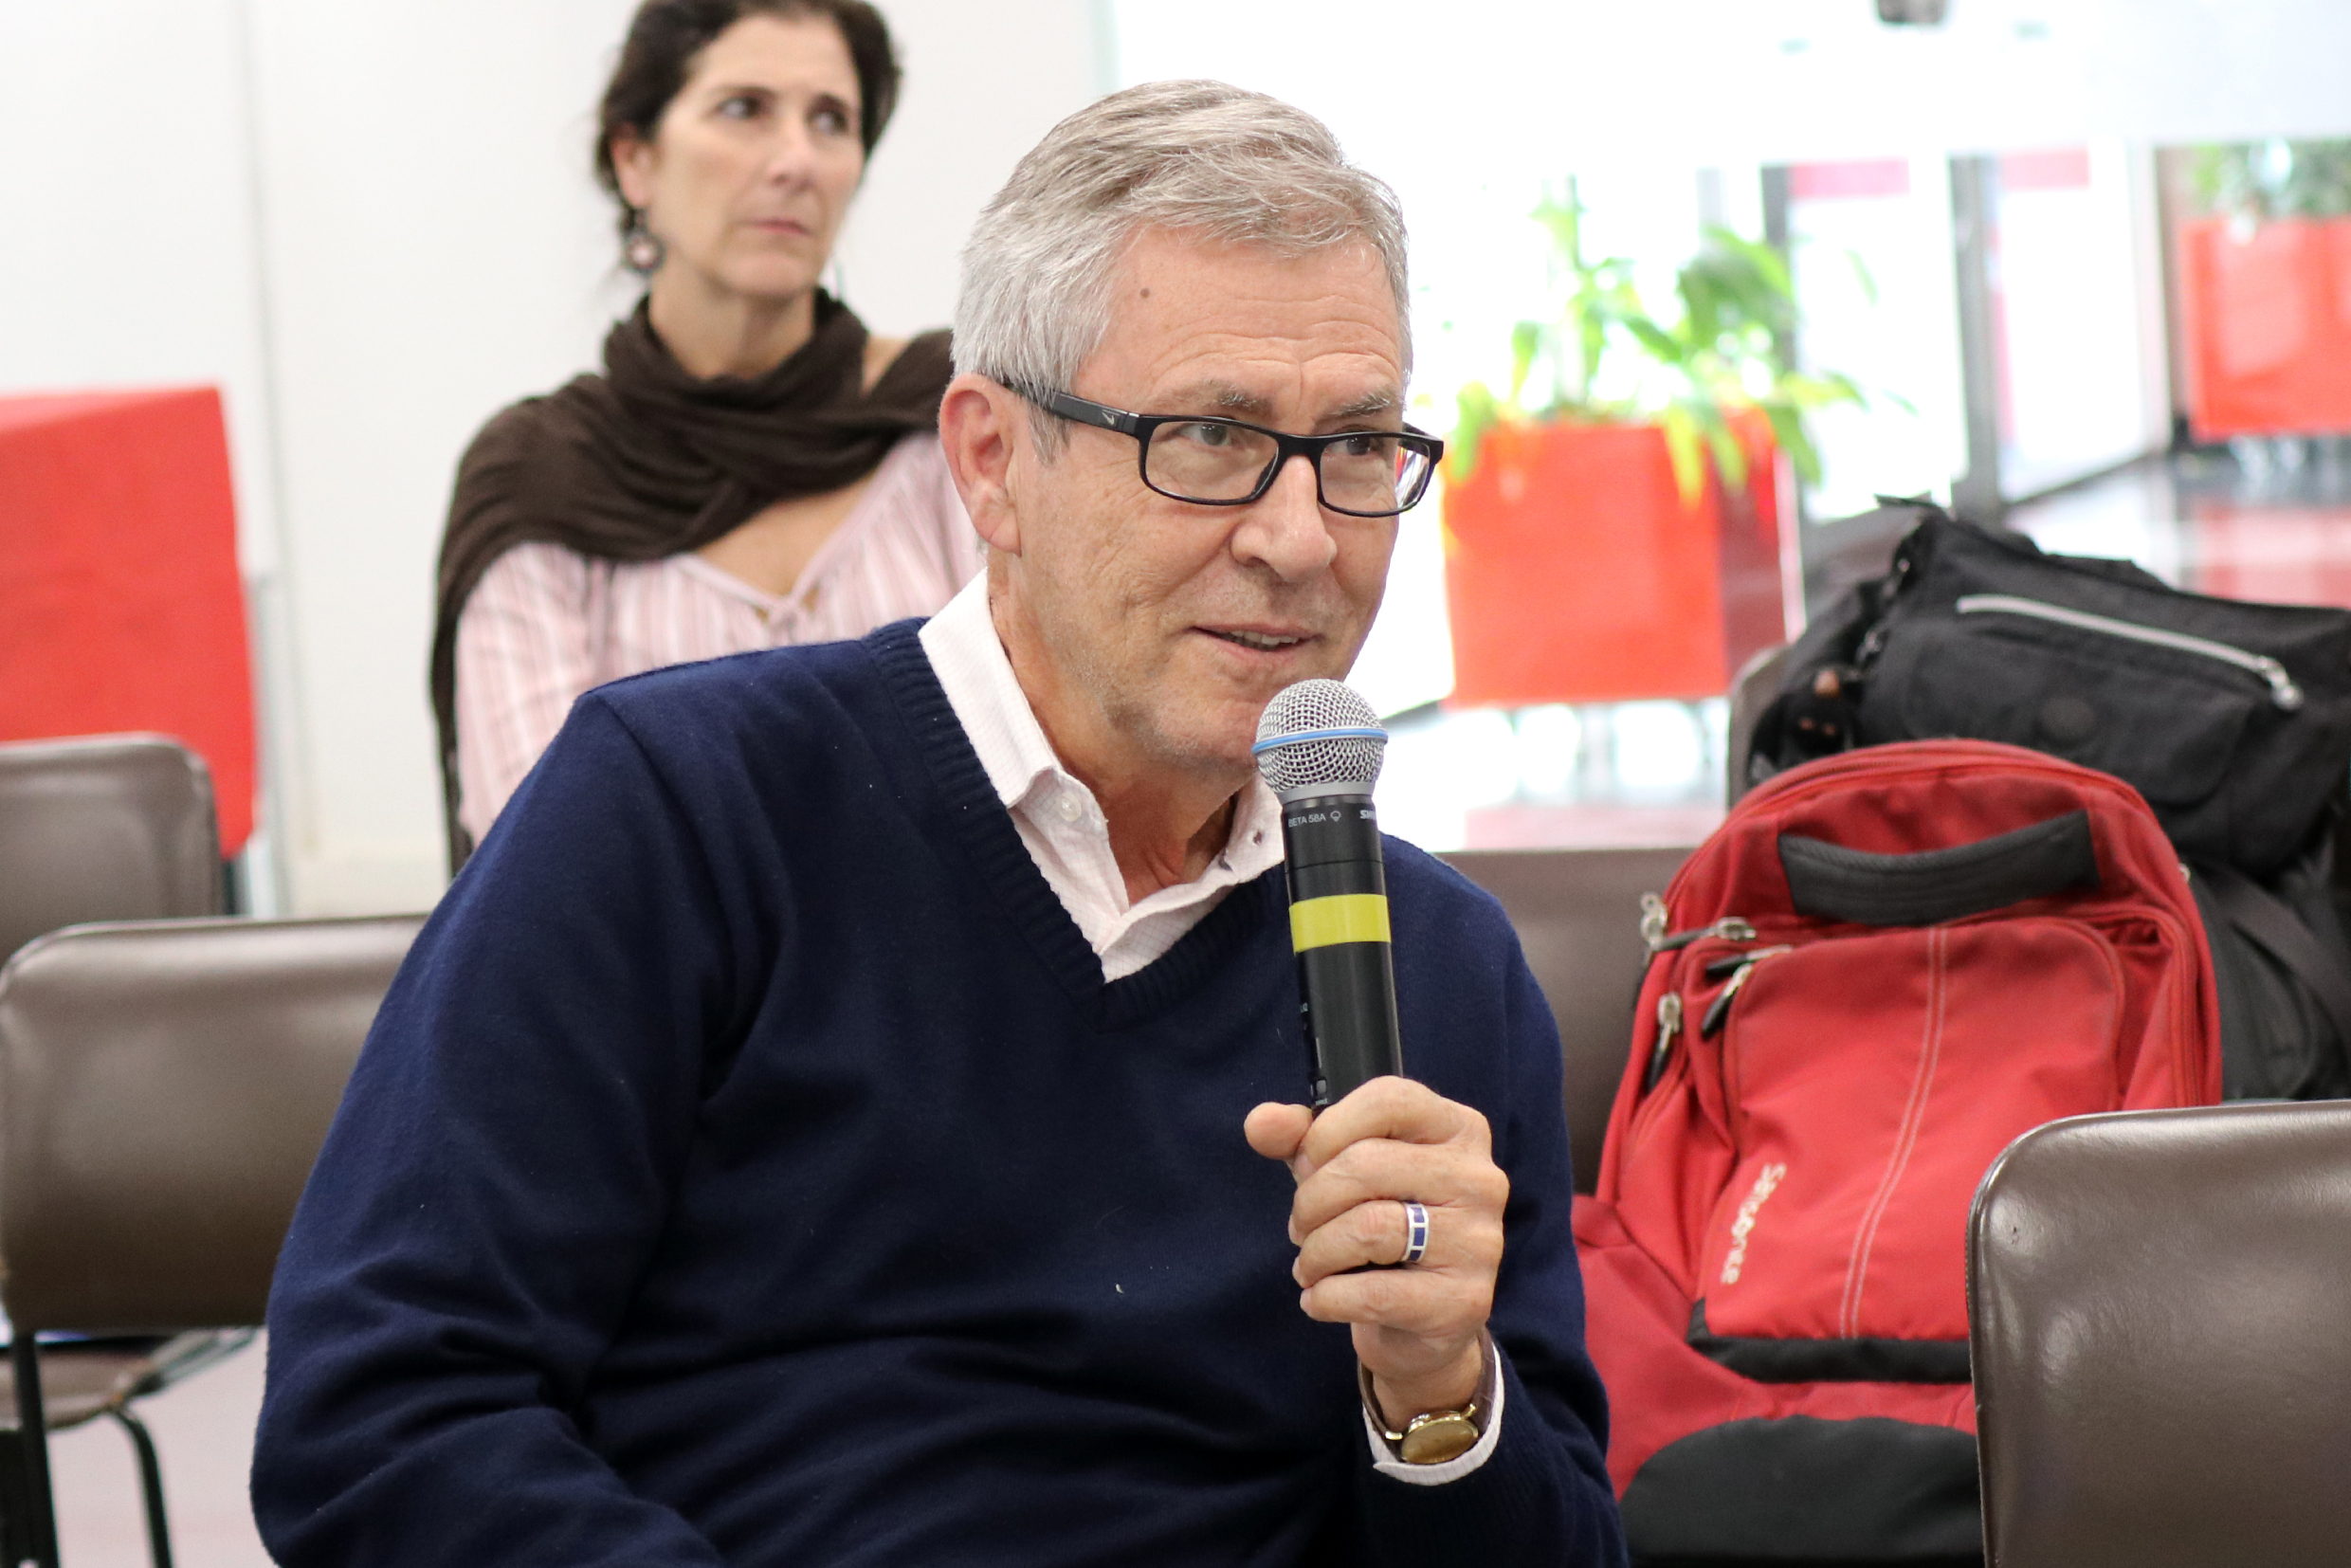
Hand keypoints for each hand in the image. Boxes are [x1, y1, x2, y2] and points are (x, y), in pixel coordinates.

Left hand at [1244, 1077, 1506, 1428]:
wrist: (1420, 1323)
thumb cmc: (1382, 1226)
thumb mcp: (1340, 1170)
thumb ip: (1299, 1139)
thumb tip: (1261, 1123)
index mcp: (1458, 1129)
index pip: (1389, 1099)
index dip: (1329, 1130)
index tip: (1306, 1164)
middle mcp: (1479, 1178)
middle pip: (1367, 1165)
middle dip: (1311, 1201)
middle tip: (1300, 1227)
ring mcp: (1478, 1241)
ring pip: (1368, 1228)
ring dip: (1316, 1252)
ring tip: (1309, 1265)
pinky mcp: (1463, 1300)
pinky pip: (1373, 1293)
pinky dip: (1327, 1297)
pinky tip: (1320, 1299)